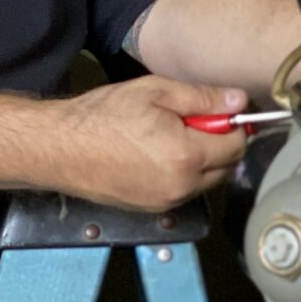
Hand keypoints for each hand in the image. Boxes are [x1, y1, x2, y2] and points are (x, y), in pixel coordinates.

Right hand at [44, 77, 249, 210]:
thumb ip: (203, 98)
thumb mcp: (155, 91)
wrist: (61, 148)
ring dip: (200, 161)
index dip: (232, 125)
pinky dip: (181, 175)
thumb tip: (239, 100)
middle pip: (225, 167)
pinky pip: (182, 192)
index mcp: (187, 156)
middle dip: (217, 144)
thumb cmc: (103, 116)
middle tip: (188, 122)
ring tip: (167, 137)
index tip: (216, 111)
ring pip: (205, 182)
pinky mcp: (151, 210)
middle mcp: (182, 186)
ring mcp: (166, 203)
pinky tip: (154, 155)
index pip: (237, 145)